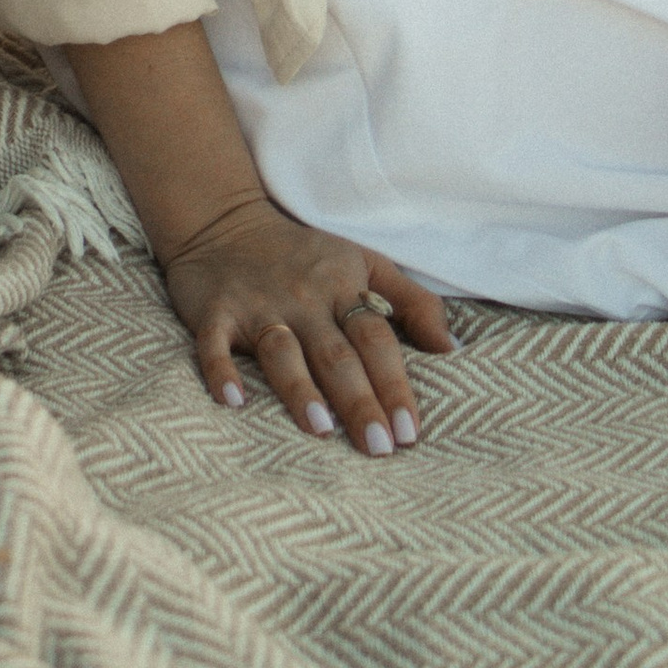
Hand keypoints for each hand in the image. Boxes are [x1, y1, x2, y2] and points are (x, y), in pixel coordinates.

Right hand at [161, 191, 449, 451]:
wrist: (225, 218)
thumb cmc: (305, 252)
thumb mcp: (363, 261)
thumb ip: (412, 302)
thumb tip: (453, 349)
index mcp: (342, 286)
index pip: (376, 339)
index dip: (394, 384)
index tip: (409, 432)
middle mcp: (303, 298)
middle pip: (336, 354)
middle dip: (359, 401)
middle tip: (378, 448)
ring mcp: (258, 305)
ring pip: (282, 352)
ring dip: (300, 390)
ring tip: (320, 429)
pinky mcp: (214, 311)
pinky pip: (215, 343)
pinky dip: (221, 371)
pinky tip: (232, 401)